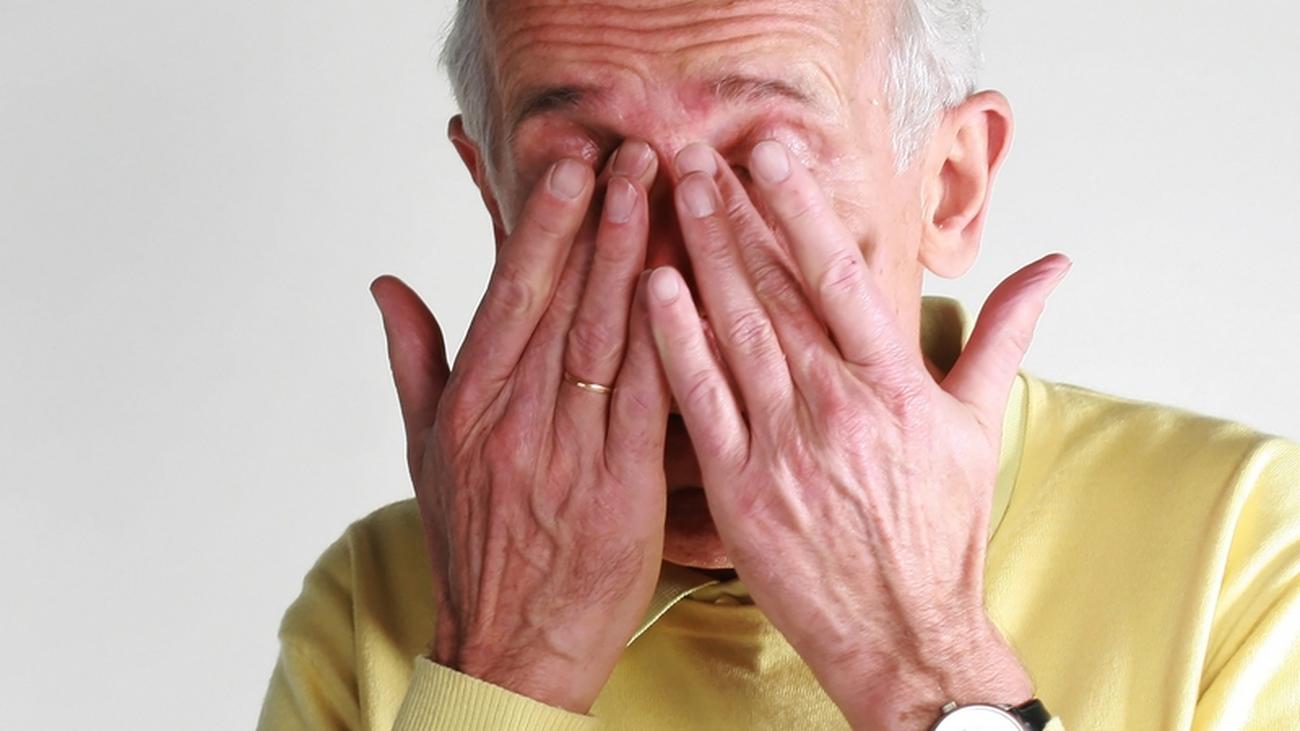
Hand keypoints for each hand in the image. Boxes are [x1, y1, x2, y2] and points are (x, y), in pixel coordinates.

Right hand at [371, 142, 668, 712]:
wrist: (509, 646)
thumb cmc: (472, 545)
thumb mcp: (423, 452)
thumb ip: (412, 358)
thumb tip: (386, 283)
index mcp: (470, 404)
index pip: (510, 295)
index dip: (543, 227)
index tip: (570, 170)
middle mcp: (517, 421)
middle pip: (565, 303)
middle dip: (603, 222)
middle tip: (635, 157)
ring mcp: (571, 454)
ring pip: (608, 339)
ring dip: (638, 261)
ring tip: (664, 197)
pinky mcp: (625, 490)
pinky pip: (650, 402)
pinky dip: (668, 342)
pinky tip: (688, 290)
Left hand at [645, 142, 1068, 728]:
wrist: (904, 632)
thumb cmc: (940, 532)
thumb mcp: (979, 428)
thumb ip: (1006, 336)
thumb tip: (1055, 265)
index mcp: (894, 387)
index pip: (841, 276)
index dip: (802, 207)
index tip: (771, 153)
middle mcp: (835, 407)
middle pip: (775, 291)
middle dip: (734, 216)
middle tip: (698, 154)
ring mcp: (781, 446)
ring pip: (734, 330)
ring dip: (701, 257)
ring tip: (674, 196)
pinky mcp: (738, 486)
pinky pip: (700, 400)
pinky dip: (675, 341)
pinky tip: (653, 287)